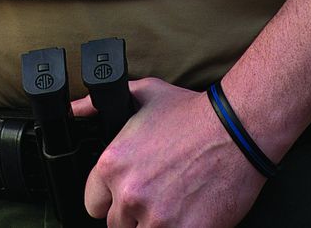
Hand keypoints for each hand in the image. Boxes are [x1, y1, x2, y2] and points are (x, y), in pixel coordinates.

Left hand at [76, 78, 266, 227]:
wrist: (236, 130)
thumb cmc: (192, 113)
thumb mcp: (143, 95)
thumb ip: (100, 104)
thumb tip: (74, 109)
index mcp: (113, 164)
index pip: (93, 203)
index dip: (111, 197)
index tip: (127, 192)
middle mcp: (129, 194)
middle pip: (116, 225)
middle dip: (133, 214)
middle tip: (157, 196)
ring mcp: (156, 219)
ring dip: (154, 224)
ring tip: (172, 205)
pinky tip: (186, 214)